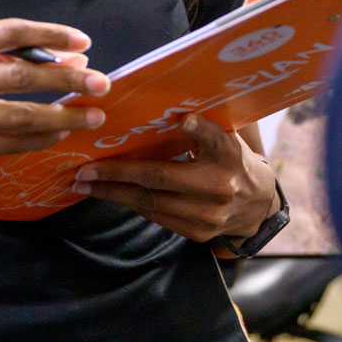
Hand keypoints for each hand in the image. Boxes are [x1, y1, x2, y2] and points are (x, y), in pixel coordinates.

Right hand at [0, 19, 110, 169]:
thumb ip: (19, 54)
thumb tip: (76, 58)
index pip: (9, 32)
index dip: (50, 34)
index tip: (84, 41)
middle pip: (20, 75)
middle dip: (67, 79)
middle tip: (101, 82)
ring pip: (20, 116)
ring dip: (64, 116)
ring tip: (94, 114)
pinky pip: (10, 143)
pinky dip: (42, 138)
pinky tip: (64, 132)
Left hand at [70, 115, 279, 242]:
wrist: (256, 206)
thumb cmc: (231, 160)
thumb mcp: (226, 137)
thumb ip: (203, 127)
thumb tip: (169, 109)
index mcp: (229, 153)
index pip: (215, 138)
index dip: (200, 129)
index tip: (184, 119)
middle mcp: (220, 185)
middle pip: (161, 177)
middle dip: (117, 173)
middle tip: (85, 169)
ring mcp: (208, 214)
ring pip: (152, 203)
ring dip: (113, 193)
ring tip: (85, 184)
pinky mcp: (198, 232)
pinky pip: (156, 217)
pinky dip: (130, 204)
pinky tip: (109, 194)